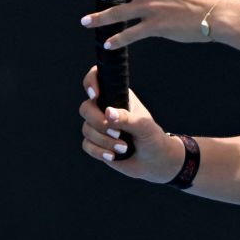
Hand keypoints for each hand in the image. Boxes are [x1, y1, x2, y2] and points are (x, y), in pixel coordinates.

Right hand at [79, 66, 183, 182]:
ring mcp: (99, 125)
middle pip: (86, 108)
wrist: (153, 160)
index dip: (91, 82)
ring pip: (87, 129)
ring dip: (104, 141)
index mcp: (118, 95)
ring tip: (124, 148)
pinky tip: (113, 156)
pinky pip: (87, 145)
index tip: (95, 95)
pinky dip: (99, 152)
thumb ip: (127, 118)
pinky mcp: (95, 142)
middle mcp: (105, 107)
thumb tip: (108, 112)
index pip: (98, 78)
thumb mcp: (144, 125)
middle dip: (98, 123)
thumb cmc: (152, 137)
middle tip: (117, 133)